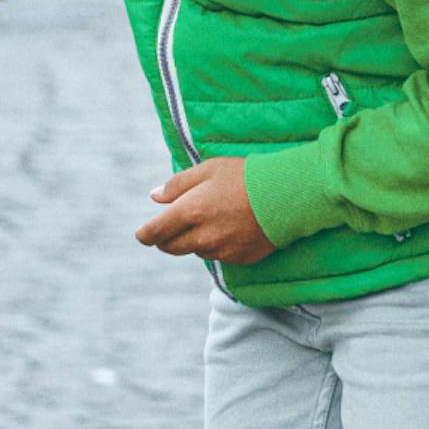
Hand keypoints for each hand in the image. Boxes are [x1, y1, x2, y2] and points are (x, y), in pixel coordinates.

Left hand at [135, 158, 274, 263]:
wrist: (287, 195)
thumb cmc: (246, 176)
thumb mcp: (209, 169)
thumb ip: (178, 184)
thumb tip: (154, 197)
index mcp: (191, 211)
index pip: (155, 232)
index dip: (145, 235)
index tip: (142, 234)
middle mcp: (203, 236)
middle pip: (171, 247)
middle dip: (165, 239)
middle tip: (169, 228)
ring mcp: (221, 250)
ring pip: (194, 251)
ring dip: (192, 240)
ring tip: (208, 219)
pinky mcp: (238, 259)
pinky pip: (217, 255)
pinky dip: (215, 245)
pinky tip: (227, 228)